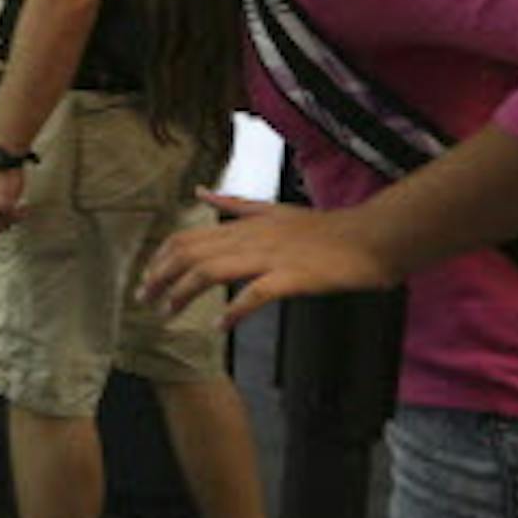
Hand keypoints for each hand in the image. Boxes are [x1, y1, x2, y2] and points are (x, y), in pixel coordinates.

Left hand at [138, 192, 400, 325]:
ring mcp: (271, 257)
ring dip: (184, 293)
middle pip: (190, 253)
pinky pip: (256, 293)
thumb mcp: (273, 209)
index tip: (147, 279)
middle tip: (144, 300)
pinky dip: (234, 309)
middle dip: (160, 277)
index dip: (160, 258)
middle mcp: (250, 238)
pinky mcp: (294, 277)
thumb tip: (200, 192)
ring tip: (168, 312)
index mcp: (244, 225)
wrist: (373, 237)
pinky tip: (221, 325)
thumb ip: (233, 205)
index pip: (187, 237)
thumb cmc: (326, 229)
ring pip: (212, 270)